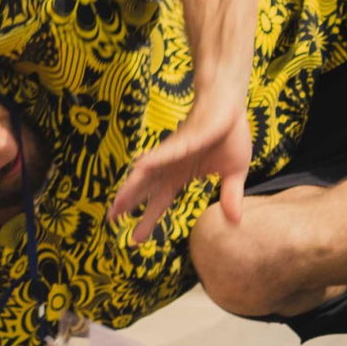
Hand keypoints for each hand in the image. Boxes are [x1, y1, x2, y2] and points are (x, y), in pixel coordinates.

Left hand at [109, 92, 252, 243]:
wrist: (231, 104)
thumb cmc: (229, 134)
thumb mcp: (234, 172)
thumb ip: (231, 195)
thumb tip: (235, 221)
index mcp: (180, 176)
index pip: (160, 202)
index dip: (148, 220)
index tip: (135, 240)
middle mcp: (171, 166)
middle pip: (146, 189)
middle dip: (128, 203)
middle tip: (111, 220)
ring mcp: (174, 151)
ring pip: (149, 172)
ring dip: (133, 187)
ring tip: (117, 204)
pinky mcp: (184, 138)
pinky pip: (167, 151)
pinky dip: (155, 160)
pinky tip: (140, 167)